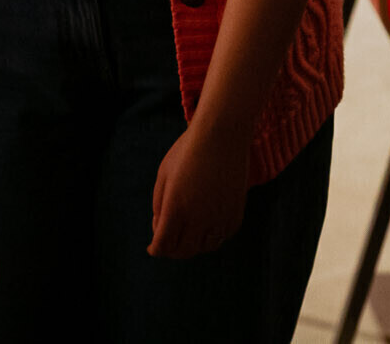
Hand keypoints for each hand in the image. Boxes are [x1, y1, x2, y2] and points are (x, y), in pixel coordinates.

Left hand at [148, 125, 250, 257]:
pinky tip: (203, 230)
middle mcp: (199, 219)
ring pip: (204, 248)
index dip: (156, 249)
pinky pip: (221, 238)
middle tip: (166, 245)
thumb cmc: (186, 153)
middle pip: (183, 251)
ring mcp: (220, 219)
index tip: (153, 248)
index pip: (164, 244)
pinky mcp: (236, 216)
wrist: (221, 138)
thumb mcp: (163, 176)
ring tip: (183, 237)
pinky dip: (210, 239)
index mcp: (176, 209)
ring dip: (191, 246)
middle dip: (172, 251)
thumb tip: (160, 230)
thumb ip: (159, 206)